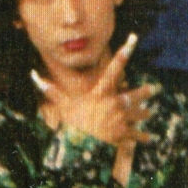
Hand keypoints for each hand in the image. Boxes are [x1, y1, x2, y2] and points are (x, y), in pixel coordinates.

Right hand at [31, 34, 157, 148]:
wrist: (77, 149)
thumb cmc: (70, 124)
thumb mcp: (61, 106)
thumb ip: (50, 90)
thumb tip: (33, 75)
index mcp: (101, 93)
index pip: (114, 67)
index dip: (124, 51)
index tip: (134, 38)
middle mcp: (114, 103)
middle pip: (136, 93)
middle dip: (146, 91)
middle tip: (154, 89)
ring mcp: (120, 119)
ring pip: (140, 113)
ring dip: (145, 113)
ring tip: (148, 112)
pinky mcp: (124, 134)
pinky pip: (138, 134)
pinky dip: (143, 137)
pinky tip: (148, 137)